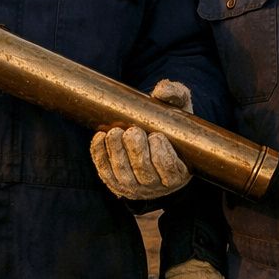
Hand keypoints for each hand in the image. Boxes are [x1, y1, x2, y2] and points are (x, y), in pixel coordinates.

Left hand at [90, 80, 192, 198]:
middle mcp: (156, 185)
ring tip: (115, 132)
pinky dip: (100, 155)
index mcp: (177, 172)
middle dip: (136, 151)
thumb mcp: (177, 109)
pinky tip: (100, 136)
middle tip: (133, 131)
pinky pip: (105, 172)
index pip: (169, 169)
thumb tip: (163, 91)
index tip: (157, 136)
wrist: (151, 137)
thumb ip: (175, 95)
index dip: (162, 155)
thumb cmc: (169, 124)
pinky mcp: (114, 182)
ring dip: (116, 152)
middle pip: (144, 172)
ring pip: (123, 174)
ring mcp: (134, 187)